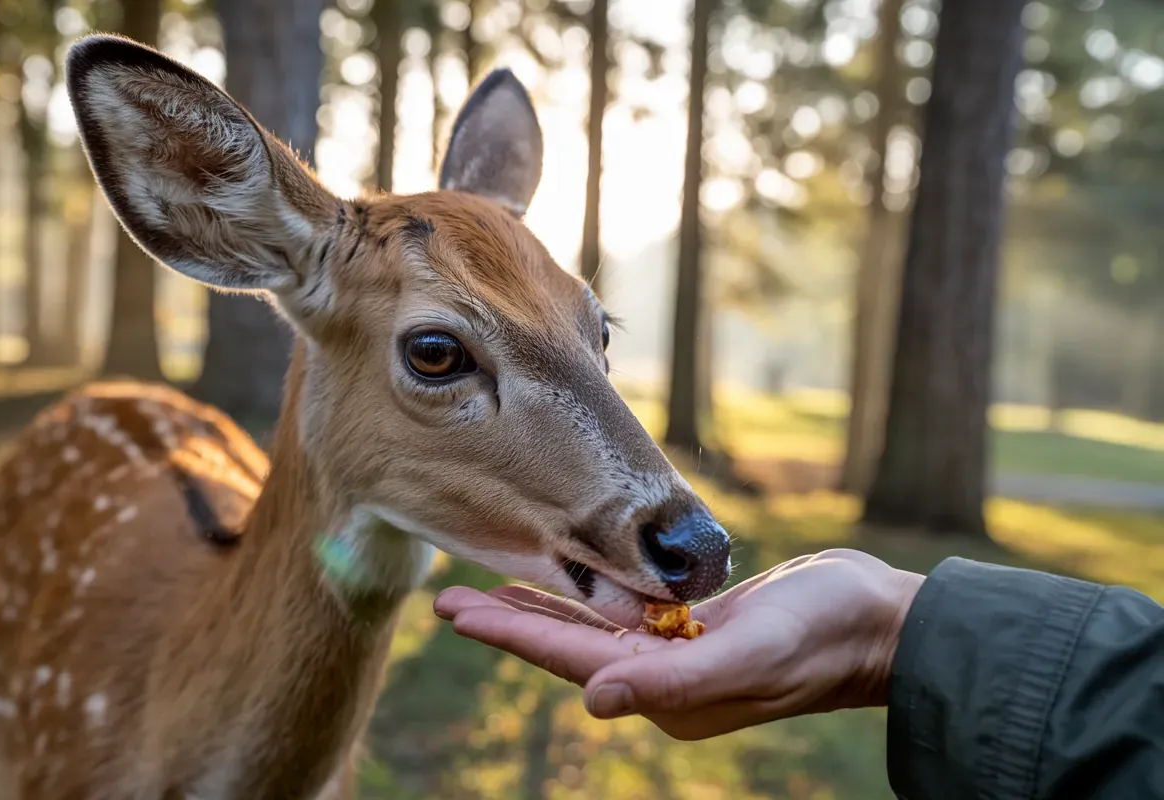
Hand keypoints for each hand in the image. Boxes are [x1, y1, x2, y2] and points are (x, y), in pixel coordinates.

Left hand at [433, 549, 924, 740]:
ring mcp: (679, 651)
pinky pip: (626, 609)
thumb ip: (671, 682)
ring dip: (540, 607)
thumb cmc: (820, 636)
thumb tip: (595, 700)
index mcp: (666, 692)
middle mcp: (663, 677)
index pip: (570, 658)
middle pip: (567, 645)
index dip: (510, 633)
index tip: (455, 611)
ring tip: (488, 589)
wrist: (877, 622)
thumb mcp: (747, 657)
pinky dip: (588, 593)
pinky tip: (565, 578)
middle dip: (508, 621)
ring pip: (591, 626)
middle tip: (449, 597)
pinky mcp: (697, 625)